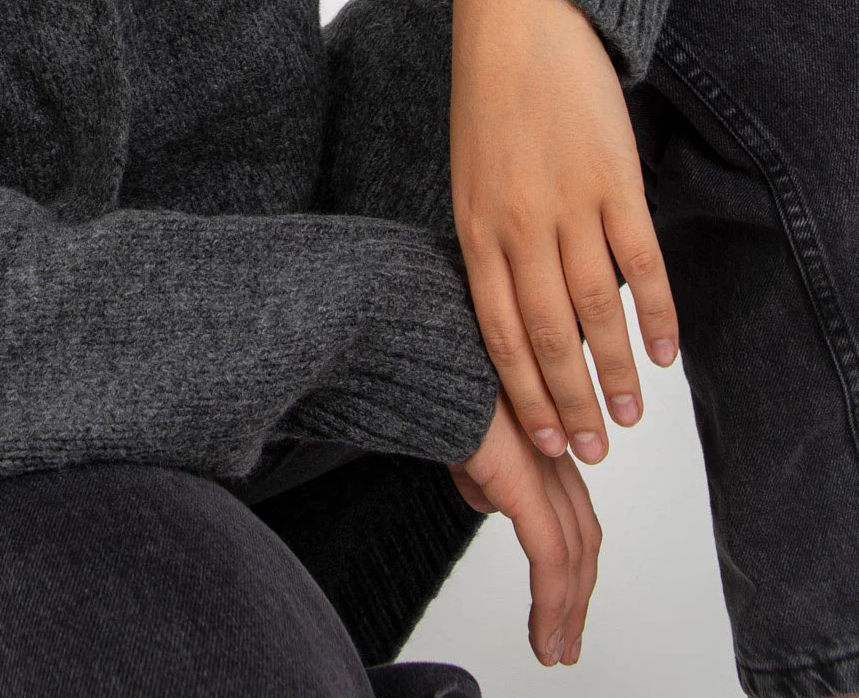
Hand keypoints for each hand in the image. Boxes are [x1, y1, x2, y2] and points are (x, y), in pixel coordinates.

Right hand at [447, 390, 600, 665]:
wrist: (421, 351)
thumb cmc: (434, 374)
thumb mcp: (461, 426)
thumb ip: (481, 462)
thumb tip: (489, 496)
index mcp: (540, 435)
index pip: (571, 509)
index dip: (573, 559)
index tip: (566, 599)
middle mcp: (550, 451)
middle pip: (581, 537)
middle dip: (578, 594)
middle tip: (568, 638)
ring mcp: (542, 466)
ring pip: (572, 555)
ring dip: (567, 612)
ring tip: (555, 650)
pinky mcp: (523, 484)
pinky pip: (549, 559)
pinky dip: (553, 605)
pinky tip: (545, 637)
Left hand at [449, 0, 680, 464]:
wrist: (520, 19)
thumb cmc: (490, 98)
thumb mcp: (468, 177)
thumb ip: (489, 244)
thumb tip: (512, 313)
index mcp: (474, 226)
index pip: (498, 331)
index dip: (522, 392)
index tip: (541, 440)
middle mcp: (518, 223)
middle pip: (548, 335)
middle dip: (569, 401)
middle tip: (590, 452)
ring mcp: (569, 201)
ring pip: (595, 309)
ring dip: (616, 371)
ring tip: (629, 416)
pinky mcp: (614, 178)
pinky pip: (639, 261)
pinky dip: (655, 310)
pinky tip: (666, 351)